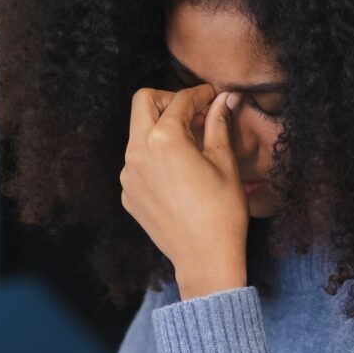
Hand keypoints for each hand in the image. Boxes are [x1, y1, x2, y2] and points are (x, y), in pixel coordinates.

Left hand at [120, 84, 249, 298]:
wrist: (204, 258)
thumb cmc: (222, 211)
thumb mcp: (225, 162)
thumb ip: (219, 123)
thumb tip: (225, 99)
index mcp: (164, 139)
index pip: (180, 100)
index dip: (200, 94)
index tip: (213, 97)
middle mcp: (137, 152)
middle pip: (144, 103)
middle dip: (169, 101)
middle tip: (194, 114)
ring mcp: (128, 175)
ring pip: (138, 133)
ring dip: (160, 129)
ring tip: (191, 145)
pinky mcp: (128, 193)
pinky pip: (137, 162)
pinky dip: (155, 156)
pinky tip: (179, 173)